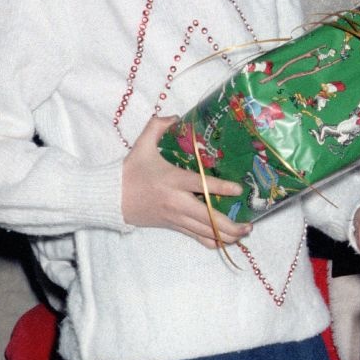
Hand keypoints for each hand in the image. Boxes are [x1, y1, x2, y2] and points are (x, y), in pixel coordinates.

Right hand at [121, 116, 250, 249]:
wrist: (110, 198)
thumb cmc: (129, 172)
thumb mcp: (142, 145)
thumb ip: (158, 126)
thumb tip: (175, 116)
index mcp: (172, 180)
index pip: (200, 185)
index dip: (221, 188)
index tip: (239, 189)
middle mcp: (177, 202)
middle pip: (208, 217)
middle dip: (230, 224)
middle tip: (249, 224)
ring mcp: (175, 217)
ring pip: (204, 231)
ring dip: (225, 235)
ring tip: (243, 232)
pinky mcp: (172, 226)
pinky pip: (195, 237)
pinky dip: (211, 241)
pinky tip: (224, 242)